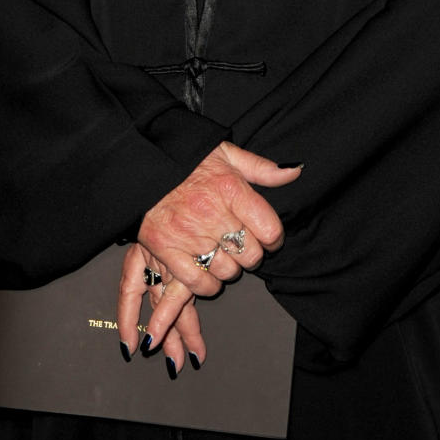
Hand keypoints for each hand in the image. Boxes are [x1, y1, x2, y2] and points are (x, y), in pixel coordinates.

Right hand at [116, 142, 301, 362]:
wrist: (144, 166)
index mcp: (230, 188)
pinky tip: (208, 274)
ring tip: (223, 254)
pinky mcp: (166, 249)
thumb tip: (295, 171)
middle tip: (242, 245)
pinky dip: (207, 285)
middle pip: (251, 255)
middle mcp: (211, 213)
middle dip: (252, 253)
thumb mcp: (227, 154)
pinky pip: (197, 283)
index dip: (274, 238)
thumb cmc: (188, 161)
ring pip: (227, 272)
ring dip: (230, 269)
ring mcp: (188, 235)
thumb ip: (262, 168)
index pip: (270, 229)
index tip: (268, 237)